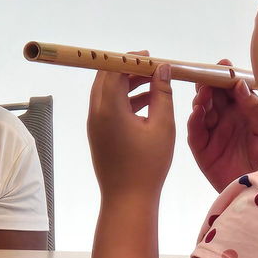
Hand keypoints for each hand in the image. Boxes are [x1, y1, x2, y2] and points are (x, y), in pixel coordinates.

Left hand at [87, 56, 175, 197]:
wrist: (128, 200)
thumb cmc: (148, 166)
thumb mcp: (162, 126)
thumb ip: (162, 94)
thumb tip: (162, 71)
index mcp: (109, 108)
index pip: (113, 69)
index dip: (131, 60)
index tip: (149, 58)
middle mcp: (96, 113)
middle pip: (105, 78)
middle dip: (127, 70)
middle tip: (151, 69)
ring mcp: (94, 125)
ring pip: (106, 93)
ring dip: (126, 85)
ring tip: (152, 86)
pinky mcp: (97, 135)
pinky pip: (107, 108)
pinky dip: (123, 101)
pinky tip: (145, 106)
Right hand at [187, 62, 257, 191]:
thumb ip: (255, 108)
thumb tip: (239, 84)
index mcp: (245, 113)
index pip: (231, 90)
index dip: (225, 77)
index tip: (223, 64)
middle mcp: (227, 122)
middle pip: (213, 97)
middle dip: (208, 84)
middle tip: (207, 75)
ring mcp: (215, 137)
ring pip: (202, 112)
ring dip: (200, 100)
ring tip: (204, 93)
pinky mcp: (205, 153)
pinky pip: (195, 135)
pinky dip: (194, 122)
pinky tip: (197, 111)